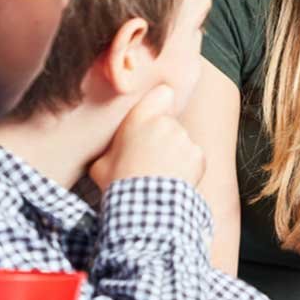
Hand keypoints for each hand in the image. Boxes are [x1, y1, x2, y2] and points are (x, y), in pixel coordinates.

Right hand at [88, 86, 205, 189]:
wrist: (146, 206)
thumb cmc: (119, 184)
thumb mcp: (100, 163)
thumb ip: (111, 148)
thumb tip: (107, 153)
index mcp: (140, 118)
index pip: (162, 93)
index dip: (160, 102)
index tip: (155, 114)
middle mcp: (165, 123)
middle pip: (169, 123)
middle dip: (163, 136)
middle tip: (150, 158)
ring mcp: (184, 138)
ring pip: (181, 141)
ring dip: (175, 153)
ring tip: (160, 173)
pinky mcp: (198, 156)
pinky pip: (193, 157)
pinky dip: (188, 167)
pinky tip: (173, 180)